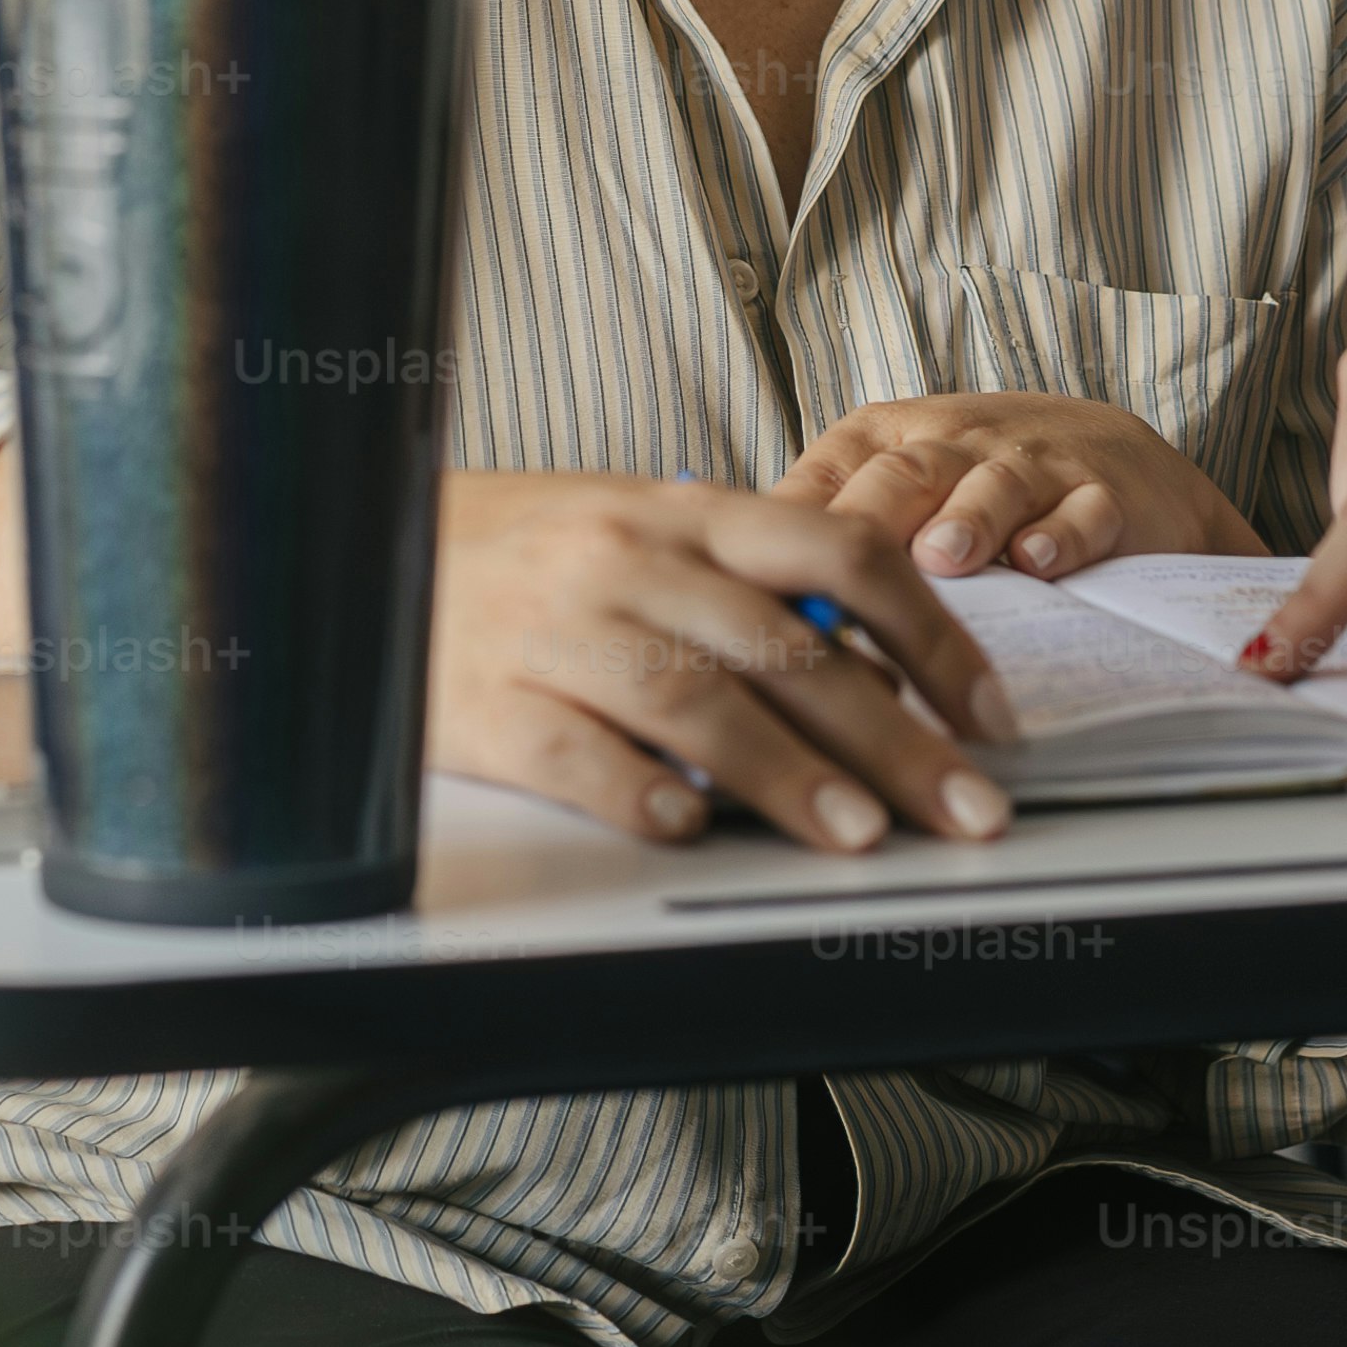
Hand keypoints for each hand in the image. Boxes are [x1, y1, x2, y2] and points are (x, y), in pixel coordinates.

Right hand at [429, 471, 1027, 854]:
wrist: (357, 545)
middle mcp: (629, 559)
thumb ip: (751, 587)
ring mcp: (555, 628)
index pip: (842, 554)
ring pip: (692, 698)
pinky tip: (683, 826)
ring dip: (786, 772)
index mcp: (684, 513)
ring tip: (859, 833)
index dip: (933, 636)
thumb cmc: (525, 552)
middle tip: (968, 806)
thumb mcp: (644, 534)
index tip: (990, 716)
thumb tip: (879, 670)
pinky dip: (631, 787)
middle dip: (896, 736)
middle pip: (786, 647)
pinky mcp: (485, 702)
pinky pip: (568, 748)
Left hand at [774, 391, 1265, 581]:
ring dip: (966, 518)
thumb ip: (830, 535)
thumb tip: (738, 607)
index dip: (790, 522)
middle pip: (905, 472)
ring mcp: (1033, 466)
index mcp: (890, 439)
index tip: (750, 577)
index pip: (830, 472)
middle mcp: (956, 444)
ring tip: (942, 557)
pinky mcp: (1104, 494)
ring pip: (993, 484)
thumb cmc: (982, 483)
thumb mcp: (902, 490)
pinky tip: (1040, 561)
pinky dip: (1063, 534)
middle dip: (870, 517)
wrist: (1120, 459)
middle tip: (839, 567)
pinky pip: (1084, 510)